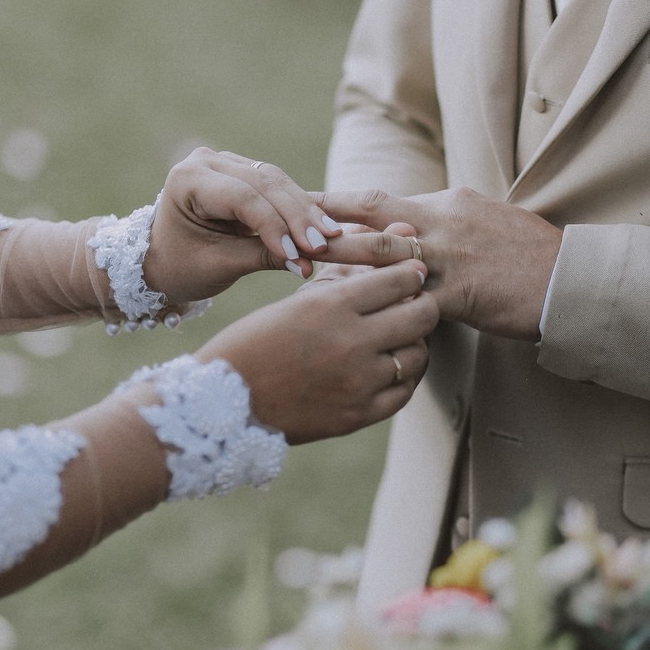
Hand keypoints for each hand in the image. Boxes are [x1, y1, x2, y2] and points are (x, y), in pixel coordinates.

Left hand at [141, 147, 343, 300]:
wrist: (162, 261)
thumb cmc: (181, 267)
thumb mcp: (219, 265)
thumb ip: (262, 258)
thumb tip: (307, 264)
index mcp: (187, 180)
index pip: (241, 197)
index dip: (274, 226)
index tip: (300, 254)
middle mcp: (206, 161)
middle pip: (264, 184)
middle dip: (297, 217)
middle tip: (324, 245)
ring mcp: (226, 162)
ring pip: (277, 182)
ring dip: (305, 211)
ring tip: (330, 236)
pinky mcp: (244, 172)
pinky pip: (278, 187)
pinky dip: (300, 208)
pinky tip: (323, 226)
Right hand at [196, 260, 437, 443]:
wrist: (225, 404)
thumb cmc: (257, 342)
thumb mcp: (298, 300)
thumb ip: (351, 272)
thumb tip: (399, 234)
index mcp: (330, 305)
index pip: (399, 279)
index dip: (412, 273)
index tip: (411, 272)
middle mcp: (350, 343)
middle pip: (421, 316)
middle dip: (424, 304)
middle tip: (416, 302)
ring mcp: (358, 383)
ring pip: (418, 354)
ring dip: (415, 341)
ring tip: (400, 336)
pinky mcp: (359, 415)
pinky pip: (404, 391)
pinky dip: (405, 376)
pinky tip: (391, 366)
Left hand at [314, 188, 562, 339]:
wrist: (572, 279)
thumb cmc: (534, 255)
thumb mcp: (490, 223)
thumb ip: (451, 223)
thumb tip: (420, 224)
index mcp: (449, 203)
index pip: (384, 200)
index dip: (342, 203)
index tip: (306, 204)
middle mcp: (444, 221)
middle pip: (372, 212)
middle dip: (324, 216)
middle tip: (283, 218)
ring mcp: (450, 256)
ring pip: (382, 250)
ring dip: (338, 252)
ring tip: (300, 257)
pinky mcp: (460, 293)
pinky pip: (410, 299)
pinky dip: (378, 303)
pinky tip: (350, 313)